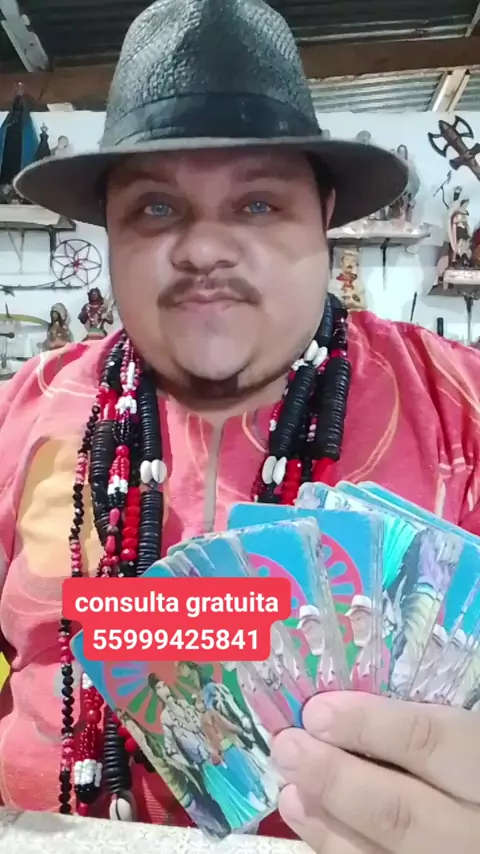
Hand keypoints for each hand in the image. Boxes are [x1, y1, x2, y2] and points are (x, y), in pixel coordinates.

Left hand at [271, 692, 479, 853]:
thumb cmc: (475, 761)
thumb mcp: (470, 733)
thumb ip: (429, 721)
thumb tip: (352, 703)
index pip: (428, 742)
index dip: (368, 724)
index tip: (317, 710)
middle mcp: (477, 828)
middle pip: (400, 811)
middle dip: (334, 778)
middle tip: (287, 748)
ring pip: (389, 853)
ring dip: (329, 821)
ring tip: (288, 789)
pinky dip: (339, 848)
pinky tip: (309, 820)